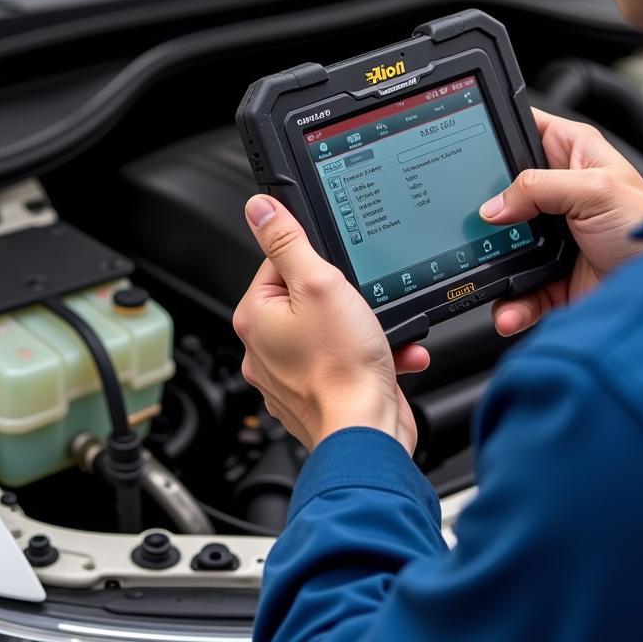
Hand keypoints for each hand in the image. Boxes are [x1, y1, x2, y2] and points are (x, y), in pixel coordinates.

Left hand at [233, 195, 429, 453]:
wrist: (367, 432)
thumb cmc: (343, 366)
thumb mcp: (319, 283)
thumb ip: (287, 241)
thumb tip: (259, 209)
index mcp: (254, 317)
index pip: (278, 264)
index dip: (315, 263)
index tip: (336, 275)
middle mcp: (264, 348)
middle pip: (308, 296)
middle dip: (346, 299)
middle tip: (360, 308)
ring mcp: (290, 375)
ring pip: (333, 329)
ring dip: (365, 328)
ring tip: (376, 337)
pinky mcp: (318, 394)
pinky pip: (345, 360)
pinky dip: (370, 356)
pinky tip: (387, 356)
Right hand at [480, 110, 642, 335]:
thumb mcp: (596, 190)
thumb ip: (539, 187)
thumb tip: (493, 204)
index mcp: (574, 153)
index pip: (523, 128)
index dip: (495, 133)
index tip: (466, 148)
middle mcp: (561, 192)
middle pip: (503, 192)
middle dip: (484, 213)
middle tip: (472, 222)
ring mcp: (554, 237)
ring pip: (504, 245)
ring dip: (493, 265)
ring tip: (489, 276)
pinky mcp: (553, 277)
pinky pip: (518, 288)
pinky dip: (510, 302)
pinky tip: (509, 309)